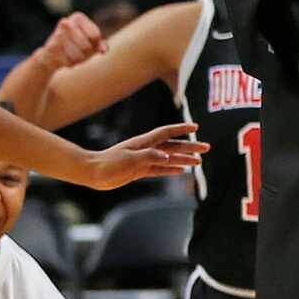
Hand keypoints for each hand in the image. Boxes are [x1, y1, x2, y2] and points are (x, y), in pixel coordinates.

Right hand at [35, 10, 106, 73]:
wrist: (53, 53)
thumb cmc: (78, 44)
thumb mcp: (92, 42)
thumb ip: (101, 44)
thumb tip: (104, 50)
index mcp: (78, 17)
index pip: (96, 35)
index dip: (96, 43)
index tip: (90, 42)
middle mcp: (66, 22)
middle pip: (86, 47)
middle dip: (87, 53)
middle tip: (81, 50)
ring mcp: (57, 35)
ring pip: (78, 56)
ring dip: (79, 60)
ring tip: (73, 54)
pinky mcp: (50, 48)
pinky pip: (69, 62)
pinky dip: (70, 64)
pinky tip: (64, 58)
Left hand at [74, 121, 204, 188]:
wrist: (92, 173)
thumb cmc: (108, 163)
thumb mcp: (129, 159)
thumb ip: (149, 156)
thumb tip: (168, 156)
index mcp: (144, 143)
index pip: (166, 133)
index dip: (181, 129)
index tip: (196, 126)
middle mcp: (146, 149)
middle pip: (172, 146)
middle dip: (189, 146)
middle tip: (206, 148)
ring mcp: (143, 160)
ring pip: (169, 158)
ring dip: (184, 159)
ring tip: (199, 162)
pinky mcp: (139, 170)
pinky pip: (160, 169)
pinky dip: (171, 169)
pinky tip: (181, 171)